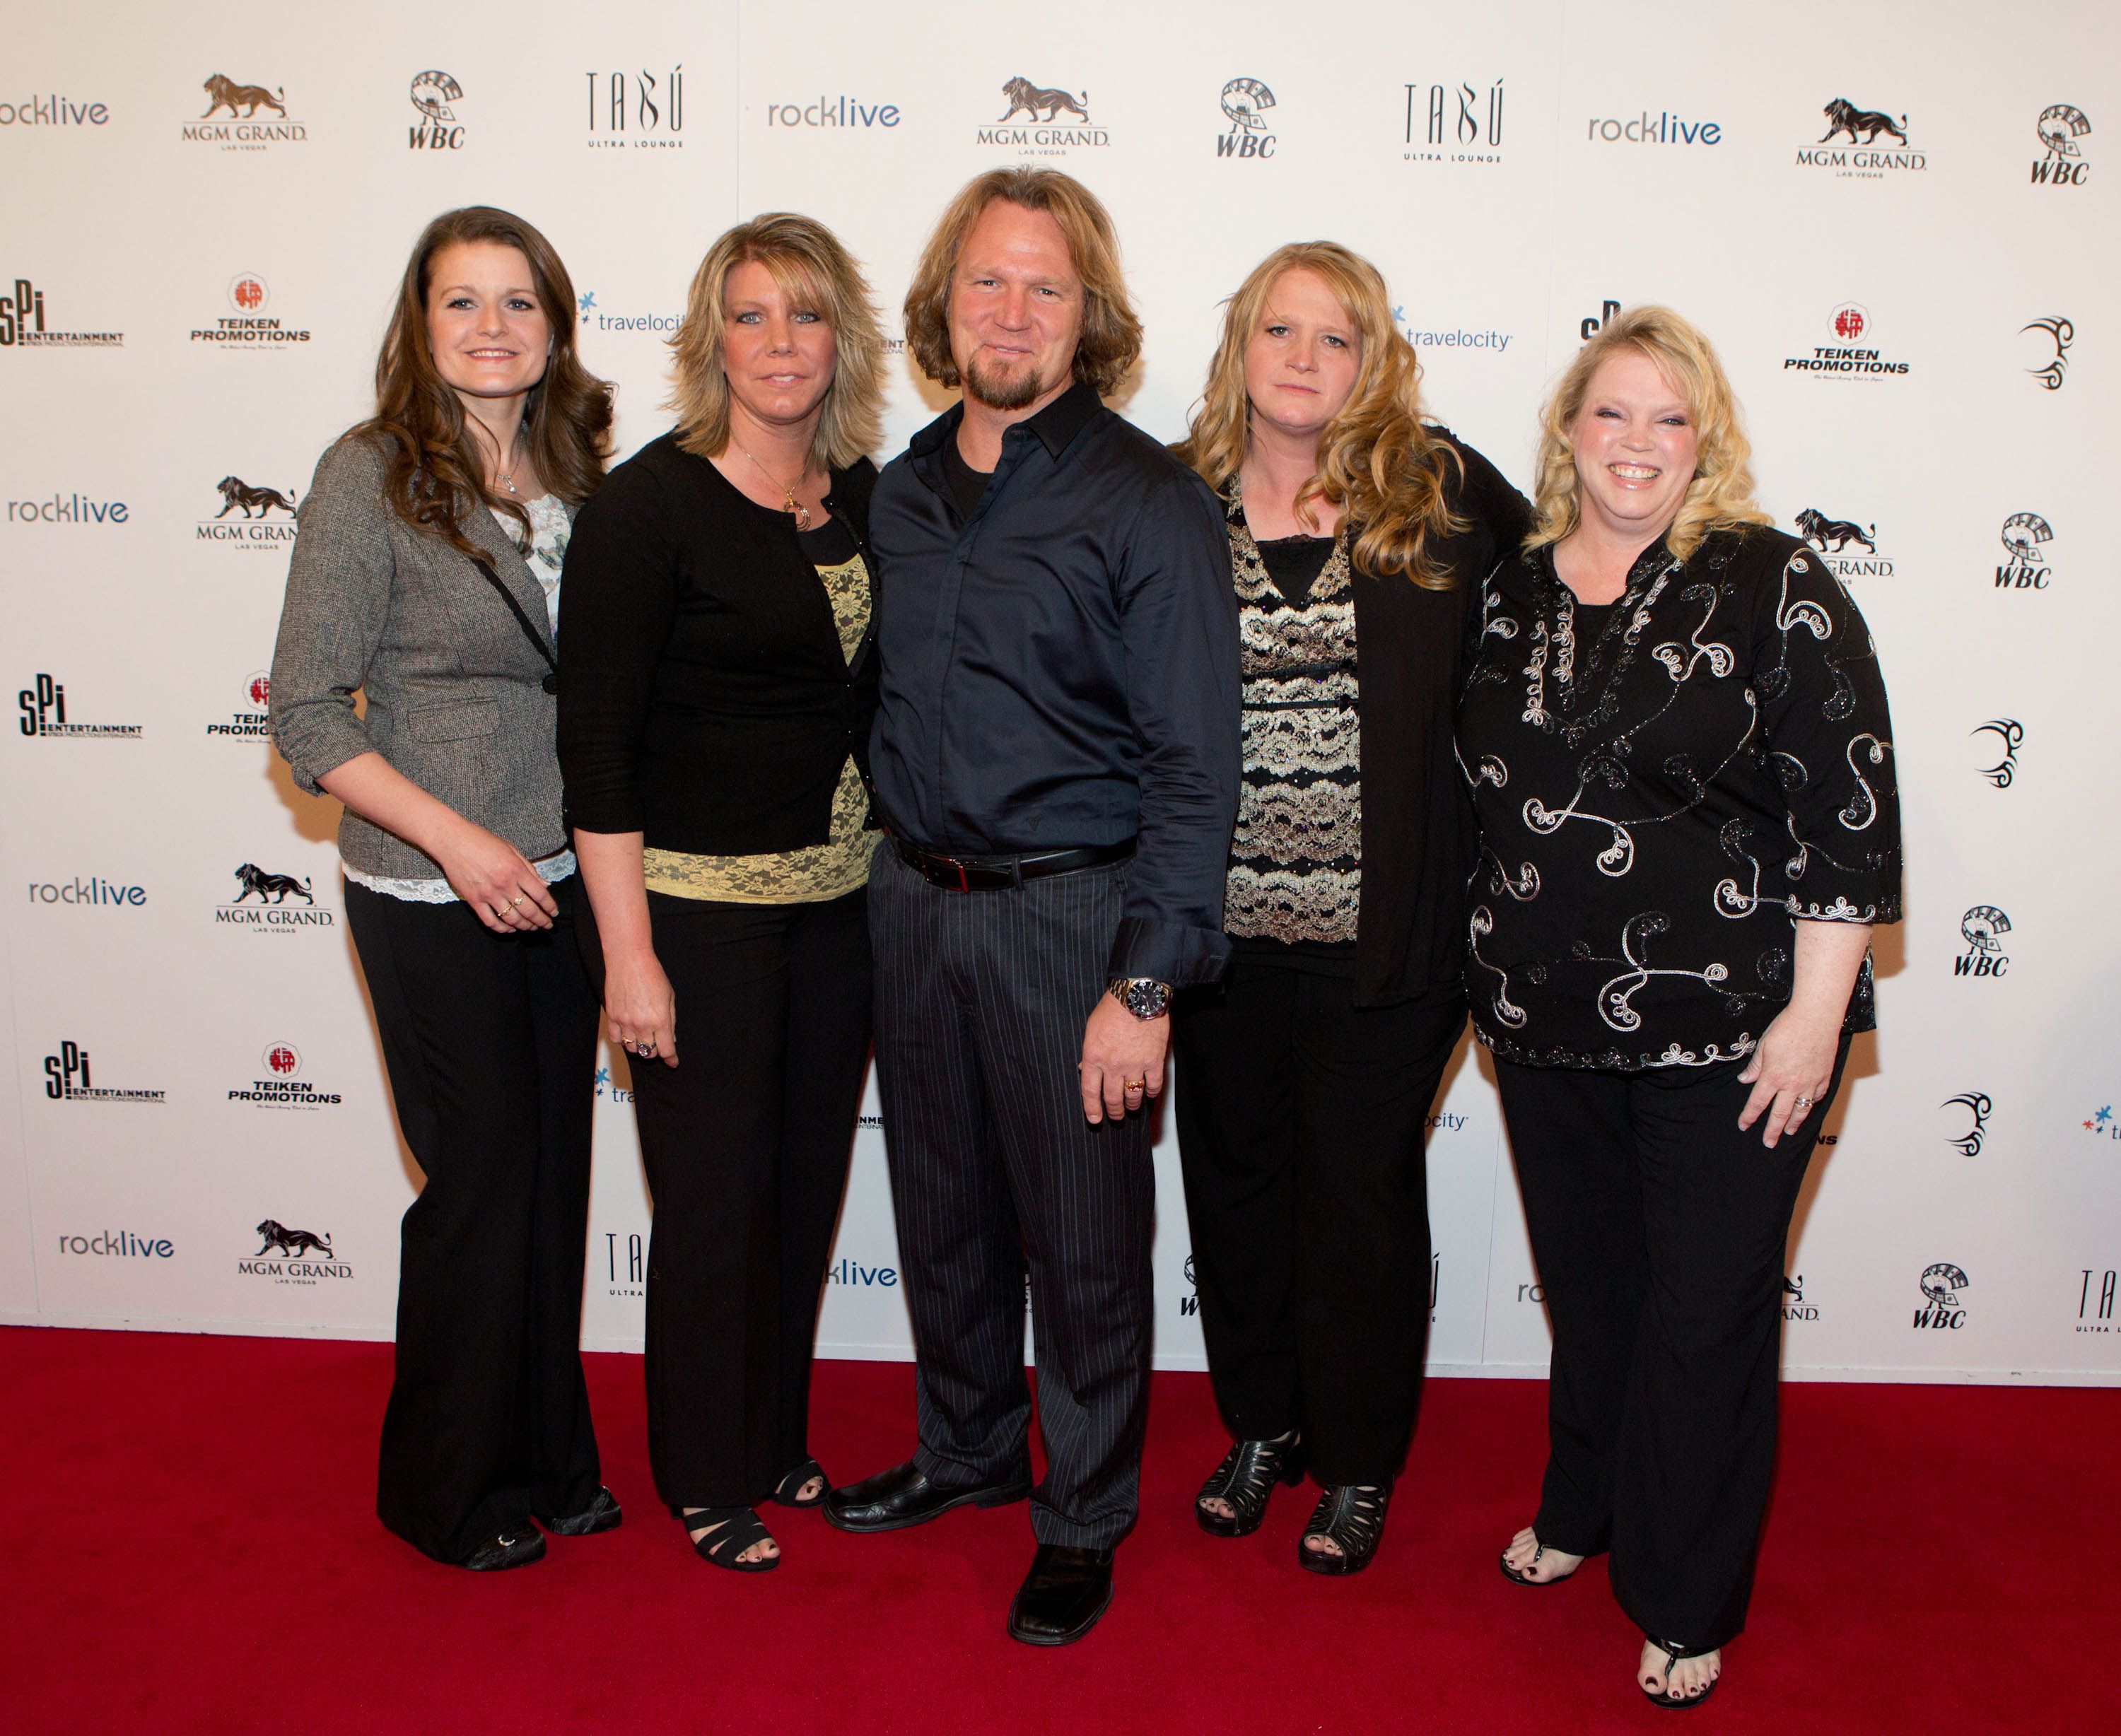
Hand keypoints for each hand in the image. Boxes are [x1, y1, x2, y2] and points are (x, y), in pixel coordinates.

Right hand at [433, 819, 559, 933]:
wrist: (452, 841)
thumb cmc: (482, 841)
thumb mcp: (511, 849)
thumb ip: (529, 869)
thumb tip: (545, 885)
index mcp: (516, 870)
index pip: (540, 895)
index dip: (550, 907)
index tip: (554, 913)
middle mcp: (504, 884)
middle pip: (528, 910)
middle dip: (541, 921)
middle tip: (547, 925)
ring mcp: (488, 894)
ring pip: (511, 919)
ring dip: (524, 926)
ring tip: (531, 928)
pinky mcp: (473, 900)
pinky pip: (490, 921)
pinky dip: (502, 928)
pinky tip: (509, 929)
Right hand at [603, 945, 678, 1068]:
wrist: (629, 960)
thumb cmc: (653, 975)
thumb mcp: (670, 996)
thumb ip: (671, 1020)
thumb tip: (671, 1038)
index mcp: (660, 1020)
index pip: (666, 1050)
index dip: (671, 1059)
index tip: (673, 1062)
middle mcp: (642, 1025)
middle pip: (649, 1052)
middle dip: (656, 1051)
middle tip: (657, 1043)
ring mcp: (625, 1022)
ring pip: (632, 1048)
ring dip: (639, 1046)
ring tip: (643, 1036)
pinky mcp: (612, 1017)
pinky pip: (616, 1039)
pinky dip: (623, 1040)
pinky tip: (628, 1032)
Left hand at [1078, 993, 1167, 1123]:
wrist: (1138, 995)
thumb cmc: (1113, 1008)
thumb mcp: (1091, 1029)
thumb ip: (1089, 1052)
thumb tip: (1084, 1069)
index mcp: (1094, 1056)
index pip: (1090, 1091)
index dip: (1091, 1109)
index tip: (1094, 1120)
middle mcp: (1113, 1065)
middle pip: (1112, 1098)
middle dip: (1114, 1111)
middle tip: (1116, 1116)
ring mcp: (1135, 1065)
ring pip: (1133, 1096)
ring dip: (1132, 1105)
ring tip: (1132, 1107)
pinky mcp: (1154, 1061)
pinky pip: (1153, 1086)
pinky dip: (1151, 1093)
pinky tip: (1149, 1094)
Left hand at [1736, 1002, 1839, 1146]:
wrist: (1815, 1017)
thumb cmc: (1787, 1027)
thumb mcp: (1763, 1045)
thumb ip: (1755, 1066)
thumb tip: (1745, 1080)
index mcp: (1773, 1076)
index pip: (1757, 1102)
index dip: (1749, 1116)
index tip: (1744, 1125)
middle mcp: (1792, 1084)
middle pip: (1780, 1114)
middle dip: (1772, 1131)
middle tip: (1768, 1143)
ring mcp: (1811, 1082)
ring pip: (1801, 1110)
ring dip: (1793, 1123)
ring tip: (1788, 1132)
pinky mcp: (1824, 1077)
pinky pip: (1818, 1096)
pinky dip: (1812, 1103)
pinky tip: (1807, 1107)